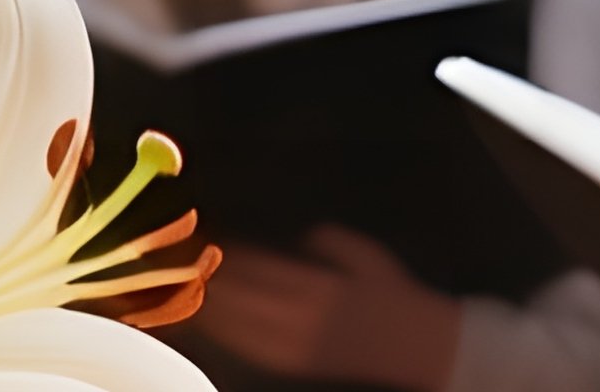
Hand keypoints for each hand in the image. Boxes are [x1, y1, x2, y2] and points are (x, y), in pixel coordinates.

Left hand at [196, 225, 461, 390]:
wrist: (412, 343)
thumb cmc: (392, 294)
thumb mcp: (368, 255)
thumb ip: (332, 242)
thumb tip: (304, 238)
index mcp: (321, 286)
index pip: (266, 270)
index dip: (236, 259)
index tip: (213, 244)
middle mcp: (305, 317)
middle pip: (248, 300)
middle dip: (216, 283)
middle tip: (187, 266)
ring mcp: (299, 344)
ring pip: (245, 328)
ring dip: (216, 310)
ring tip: (192, 293)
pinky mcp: (299, 363)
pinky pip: (256, 349)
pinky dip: (232, 335)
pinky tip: (218, 325)